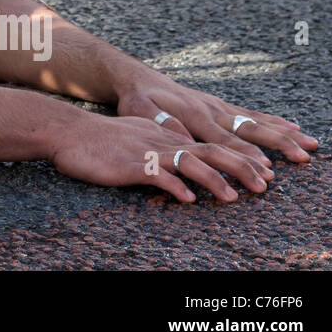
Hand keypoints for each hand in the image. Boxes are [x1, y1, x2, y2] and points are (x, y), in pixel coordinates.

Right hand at [52, 115, 274, 202]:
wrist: (66, 131)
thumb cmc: (98, 139)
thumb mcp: (136, 136)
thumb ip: (160, 145)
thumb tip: (182, 162)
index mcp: (165, 135)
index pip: (211, 144)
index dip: (240, 157)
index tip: (265, 171)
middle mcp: (162, 141)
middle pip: (210, 150)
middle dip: (241, 166)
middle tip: (266, 184)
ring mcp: (147, 151)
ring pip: (189, 161)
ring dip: (214, 180)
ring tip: (234, 197)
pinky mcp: (130, 164)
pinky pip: (157, 174)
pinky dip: (175, 186)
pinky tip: (188, 199)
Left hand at [117, 78, 317, 165]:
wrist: (138, 79)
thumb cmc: (137, 99)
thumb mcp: (138, 110)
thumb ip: (160, 123)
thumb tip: (184, 140)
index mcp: (194, 114)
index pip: (224, 140)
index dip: (245, 156)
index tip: (266, 169)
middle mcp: (211, 109)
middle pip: (250, 130)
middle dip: (277, 145)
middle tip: (302, 159)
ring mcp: (218, 106)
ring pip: (257, 121)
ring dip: (284, 134)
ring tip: (310, 144)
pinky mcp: (220, 104)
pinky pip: (251, 113)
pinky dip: (273, 121)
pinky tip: (293, 127)